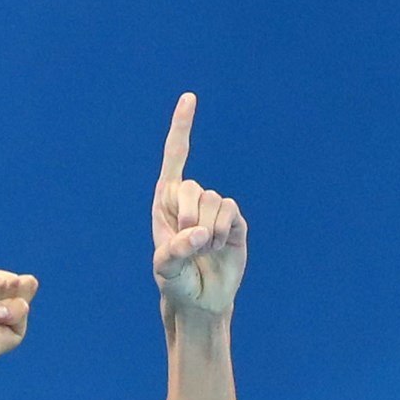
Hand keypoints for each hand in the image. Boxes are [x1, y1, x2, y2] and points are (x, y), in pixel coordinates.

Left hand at [152, 95, 246, 315]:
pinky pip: (230, 212)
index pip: (174, 159)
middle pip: (192, 188)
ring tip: (204, 251)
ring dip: (208, 233)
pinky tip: (219, 247)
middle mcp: (189, 200)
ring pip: (213, 201)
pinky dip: (223, 233)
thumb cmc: (176, 283)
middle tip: (189, 244)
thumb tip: (199, 233)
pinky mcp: (234, 220)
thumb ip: (174, 251)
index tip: (189, 99)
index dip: (182, 129)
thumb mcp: (165, 270)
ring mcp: (213, 209)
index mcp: (165, 202)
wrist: (203, 300)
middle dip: (189, 218)